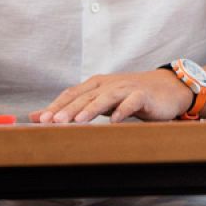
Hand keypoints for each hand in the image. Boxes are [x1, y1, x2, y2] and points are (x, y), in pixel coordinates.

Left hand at [32, 69, 192, 123]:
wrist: (168, 89)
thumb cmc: (131, 97)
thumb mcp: (101, 102)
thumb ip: (73, 108)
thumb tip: (38, 117)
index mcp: (96, 85)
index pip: (71, 94)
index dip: (56, 106)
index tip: (40, 120)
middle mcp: (108, 84)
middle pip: (85, 96)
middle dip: (68, 109)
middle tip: (53, 121)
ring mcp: (126, 88)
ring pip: (105, 97)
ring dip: (91, 108)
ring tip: (79, 120)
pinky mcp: (143, 95)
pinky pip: (131, 102)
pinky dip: (122, 110)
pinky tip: (114, 120)